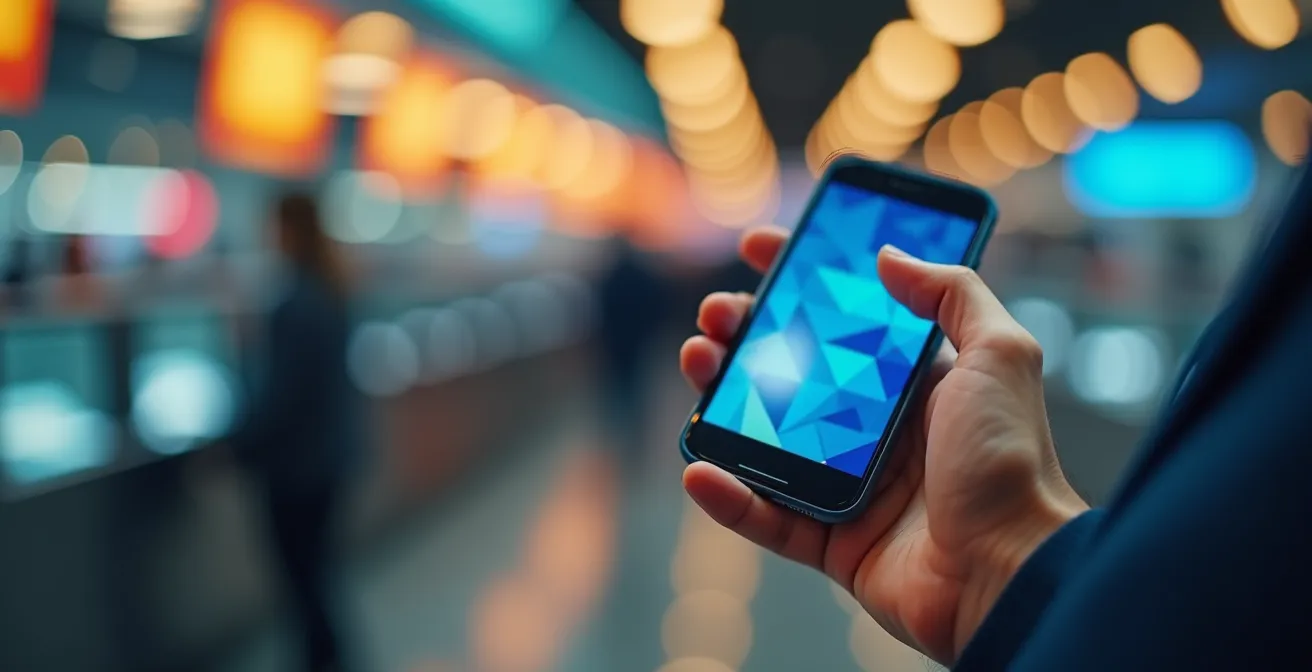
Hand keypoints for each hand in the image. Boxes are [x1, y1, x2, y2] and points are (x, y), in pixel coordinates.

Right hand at [680, 227, 1087, 663]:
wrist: (1013, 570)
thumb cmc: (1011, 462)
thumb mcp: (999, 355)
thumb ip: (954, 295)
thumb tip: (889, 254)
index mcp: (910, 384)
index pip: (843, 321)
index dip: (800, 283)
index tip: (760, 248)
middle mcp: (874, 431)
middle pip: (789, 373)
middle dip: (745, 335)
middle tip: (716, 316)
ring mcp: (847, 486)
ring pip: (764, 437)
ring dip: (720, 400)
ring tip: (698, 362)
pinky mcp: (830, 541)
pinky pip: (765, 516)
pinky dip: (727, 495)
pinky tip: (698, 468)